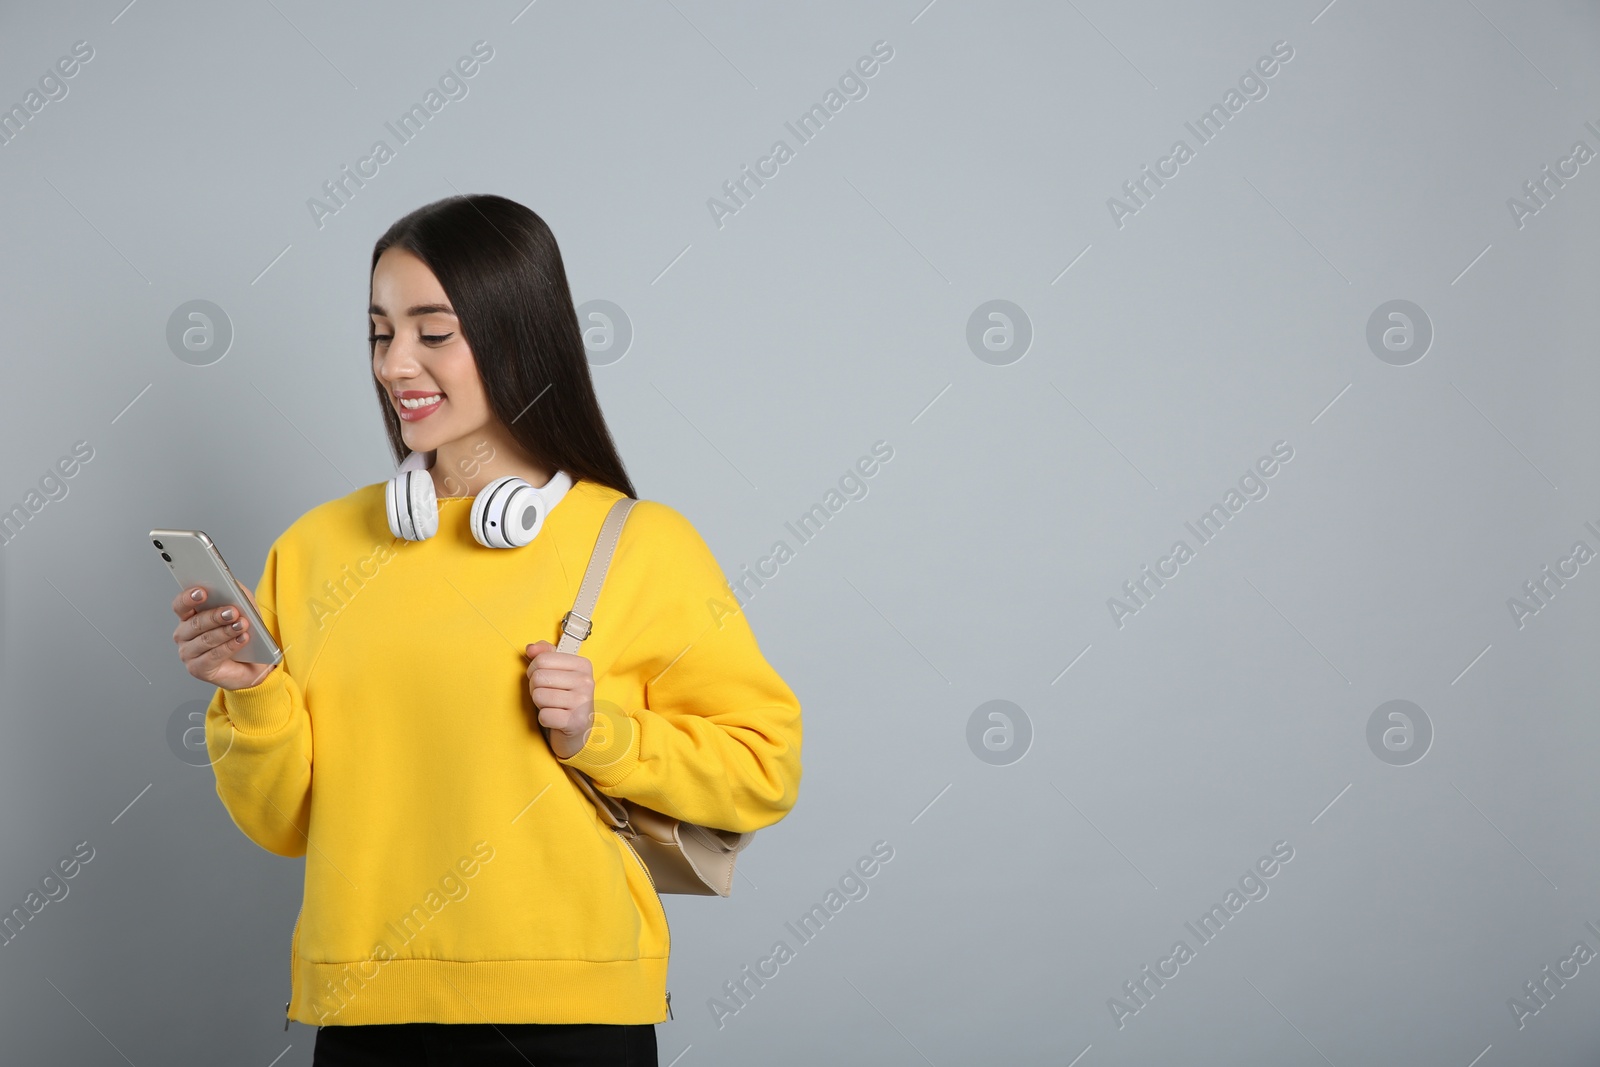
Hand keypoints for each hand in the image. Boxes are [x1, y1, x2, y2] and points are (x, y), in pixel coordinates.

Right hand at [171, 582, 277, 690]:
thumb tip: (232, 585)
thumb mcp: (243, 608)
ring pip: (205, 640)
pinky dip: (230, 646)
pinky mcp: (198, 669)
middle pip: (195, 623)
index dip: (189, 598)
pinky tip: (242, 639)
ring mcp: (188, 653)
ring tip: (242, 625)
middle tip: (233, 611)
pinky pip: (213, 656)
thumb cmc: (242, 632)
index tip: (202, 592)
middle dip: (215, 616)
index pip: (181, 605)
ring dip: (225, 631)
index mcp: (189, 616)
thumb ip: (236, 594)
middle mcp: (184, 635)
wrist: (254, 662)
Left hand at [524, 640, 593, 758]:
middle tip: (546, 695)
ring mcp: (583, 702)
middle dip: (535, 688)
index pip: (542, 659)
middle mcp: (586, 681)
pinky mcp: (575, 722)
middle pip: (538, 677)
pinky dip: (544, 719)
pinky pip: (544, 716)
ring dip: (539, 704)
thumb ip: (544, 654)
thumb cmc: (565, 696)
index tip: (544, 679)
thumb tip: (530, 649)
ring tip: (551, 706)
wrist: (580, 729)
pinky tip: (555, 718)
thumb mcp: (558, 671)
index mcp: (583, 664)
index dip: (534, 670)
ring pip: (539, 696)